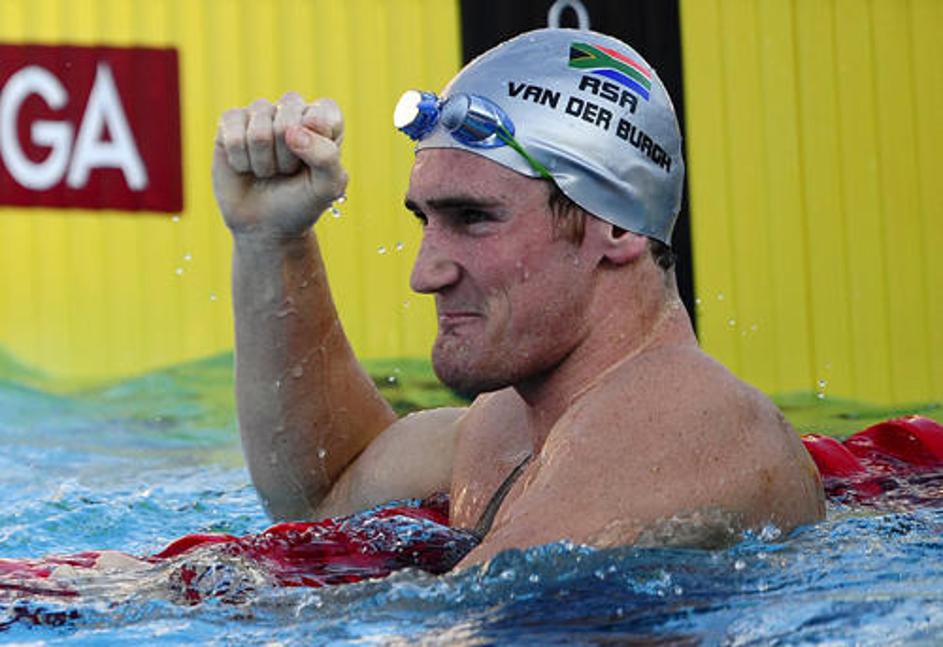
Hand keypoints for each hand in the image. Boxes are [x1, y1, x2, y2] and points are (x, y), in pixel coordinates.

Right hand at [212, 93, 347, 237]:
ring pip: (259, 129)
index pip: (323, 112)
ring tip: (268, 171)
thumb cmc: (301, 202)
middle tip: (287, 171)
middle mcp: (292, 110)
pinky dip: (240, 159)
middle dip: (287, 157)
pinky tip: (245, 166)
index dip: (317, 143)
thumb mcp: (328, 187)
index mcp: (323, 119)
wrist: (266, 226)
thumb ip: (326, 156)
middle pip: (288, 118)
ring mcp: (260, 114)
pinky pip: (232, 132)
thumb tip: (292, 131)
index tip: (314, 165)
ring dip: (263, 162)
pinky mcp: (231, 123)